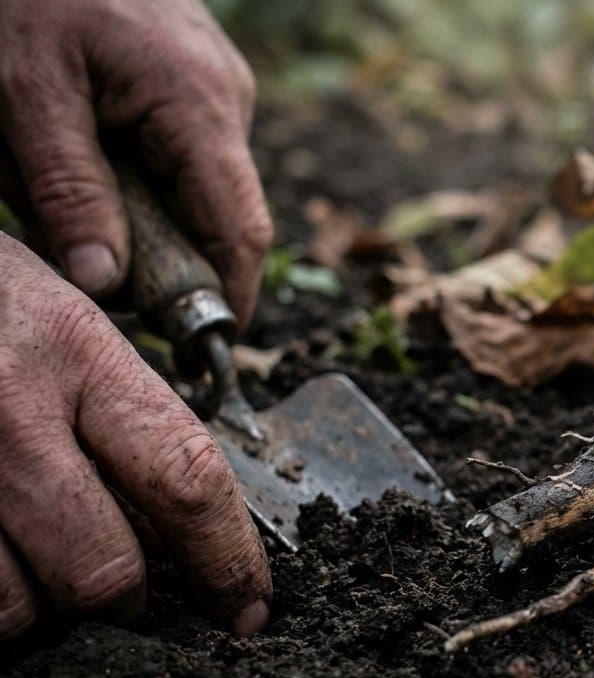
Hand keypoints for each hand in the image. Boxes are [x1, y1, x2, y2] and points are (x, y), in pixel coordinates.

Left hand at [0, 0, 271, 324]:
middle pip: (216, 215)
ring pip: (191, 186)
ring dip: (133, 205)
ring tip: (51, 173)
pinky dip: (129, 171)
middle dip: (154, 248)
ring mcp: (215, 88)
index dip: (228, 297)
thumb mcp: (23, 92)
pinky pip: (176, 153)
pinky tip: (72, 145)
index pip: (240, 231)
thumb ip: (65, 190)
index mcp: (197, 105)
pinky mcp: (193, 81)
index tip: (201, 349)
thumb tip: (105, 283)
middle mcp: (225, 99)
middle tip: (81, 253)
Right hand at [0, 236, 271, 639]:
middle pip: (101, 570)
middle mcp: (10, 408)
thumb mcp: (64, 322)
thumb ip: (125, 410)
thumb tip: (181, 524)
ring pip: (15, 608)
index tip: (249, 606)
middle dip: (125, 602)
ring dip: (39, 610)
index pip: (186, 479)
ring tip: (38, 564)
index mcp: (78, 353)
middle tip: (125, 593)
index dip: (228, 559)